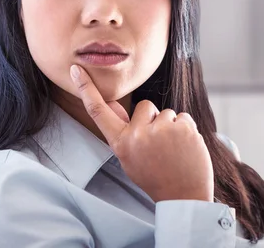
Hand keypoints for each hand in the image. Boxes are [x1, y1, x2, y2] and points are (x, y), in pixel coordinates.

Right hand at [69, 64, 213, 202]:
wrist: (184, 194)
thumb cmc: (155, 177)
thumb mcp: (130, 157)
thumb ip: (122, 130)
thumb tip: (112, 103)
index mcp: (120, 144)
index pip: (99, 112)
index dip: (86, 89)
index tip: (77, 69)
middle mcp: (137, 135)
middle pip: (143, 107)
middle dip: (151, 119)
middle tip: (159, 144)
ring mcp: (161, 129)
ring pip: (165, 112)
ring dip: (170, 126)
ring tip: (173, 149)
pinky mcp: (182, 127)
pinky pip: (183, 117)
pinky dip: (186, 129)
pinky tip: (185, 147)